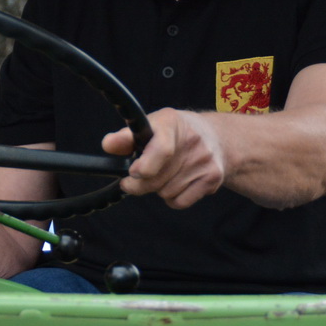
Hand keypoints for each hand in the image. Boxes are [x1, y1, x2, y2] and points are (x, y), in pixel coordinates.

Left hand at [103, 109, 225, 208]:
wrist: (218, 137)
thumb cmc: (175, 132)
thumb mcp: (152, 126)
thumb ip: (127, 137)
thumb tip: (108, 145)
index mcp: (171, 123)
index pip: (161, 149)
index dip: (144, 166)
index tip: (132, 172)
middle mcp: (192, 141)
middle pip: (156, 179)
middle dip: (140, 183)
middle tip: (137, 175)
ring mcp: (204, 161)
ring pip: (165, 193)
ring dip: (159, 188)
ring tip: (167, 172)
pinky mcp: (213, 179)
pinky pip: (179, 202)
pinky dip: (172, 198)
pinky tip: (177, 182)